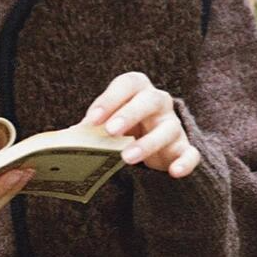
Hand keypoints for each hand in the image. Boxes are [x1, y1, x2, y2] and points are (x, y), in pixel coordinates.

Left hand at [79, 71, 200, 177]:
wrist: (151, 142)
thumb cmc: (122, 127)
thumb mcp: (106, 123)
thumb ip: (90, 128)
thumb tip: (65, 139)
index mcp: (137, 90)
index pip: (127, 84)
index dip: (109, 99)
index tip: (92, 119)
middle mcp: (159, 102)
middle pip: (150, 100)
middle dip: (129, 114)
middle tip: (110, 130)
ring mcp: (173, 125)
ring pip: (168, 129)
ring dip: (148, 143)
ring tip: (127, 157)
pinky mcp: (183, 148)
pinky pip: (191, 153)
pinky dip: (185, 162)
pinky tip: (173, 172)